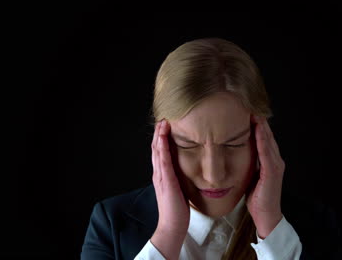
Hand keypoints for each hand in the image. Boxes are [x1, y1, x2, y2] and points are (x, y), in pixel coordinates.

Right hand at [150, 119, 189, 258]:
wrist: (172, 226)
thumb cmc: (177, 209)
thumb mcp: (178, 188)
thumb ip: (178, 178)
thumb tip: (185, 169)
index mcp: (162, 175)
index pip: (160, 152)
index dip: (162, 138)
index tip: (167, 125)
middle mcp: (158, 173)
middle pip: (156, 148)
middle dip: (159, 132)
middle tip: (163, 117)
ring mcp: (160, 176)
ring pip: (158, 151)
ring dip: (160, 135)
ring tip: (163, 121)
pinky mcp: (166, 181)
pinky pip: (163, 160)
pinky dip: (163, 147)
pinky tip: (164, 137)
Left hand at [246, 115, 284, 238]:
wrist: (266, 216)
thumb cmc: (256, 198)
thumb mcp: (250, 176)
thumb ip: (247, 163)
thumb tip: (233, 152)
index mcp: (270, 160)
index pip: (263, 137)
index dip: (257, 124)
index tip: (246, 110)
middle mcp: (276, 160)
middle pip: (267, 135)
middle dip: (259, 120)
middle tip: (249, 104)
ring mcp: (276, 165)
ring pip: (268, 140)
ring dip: (261, 125)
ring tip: (253, 111)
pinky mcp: (272, 172)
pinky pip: (266, 152)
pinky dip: (262, 139)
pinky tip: (257, 129)